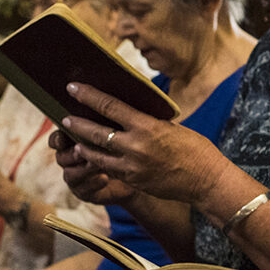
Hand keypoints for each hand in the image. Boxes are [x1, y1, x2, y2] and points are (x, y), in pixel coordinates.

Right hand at [50, 129, 137, 205]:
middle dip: (71, 154)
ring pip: (70, 174)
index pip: (57, 139)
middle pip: (61, 157)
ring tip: (96, 164)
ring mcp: (76, 177)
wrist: (136, 174)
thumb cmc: (123, 147)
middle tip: (82, 150)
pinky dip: (93, 184)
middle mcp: (70, 159)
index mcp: (72, 141)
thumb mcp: (113, 133)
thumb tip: (102, 108)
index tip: (62, 138)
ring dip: (83, 169)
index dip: (57, 139)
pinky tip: (105, 178)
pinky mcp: (85, 192)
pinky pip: (83, 190)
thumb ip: (102, 124)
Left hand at [56, 83, 232, 204]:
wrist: (206, 180)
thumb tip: (127, 113)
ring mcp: (132, 167)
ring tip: (74, 140)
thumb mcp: (171, 127)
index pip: (110, 107)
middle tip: (63, 118)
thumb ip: (147, 122)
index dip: (88, 96)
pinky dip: (99, 162)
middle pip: (96, 132)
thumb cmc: (194, 148)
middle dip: (77, 124)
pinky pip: (109, 169)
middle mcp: (136, 146)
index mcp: (147, 126)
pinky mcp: (133, 181)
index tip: (72, 88)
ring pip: (96, 155)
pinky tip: (93, 157)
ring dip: (83, 146)